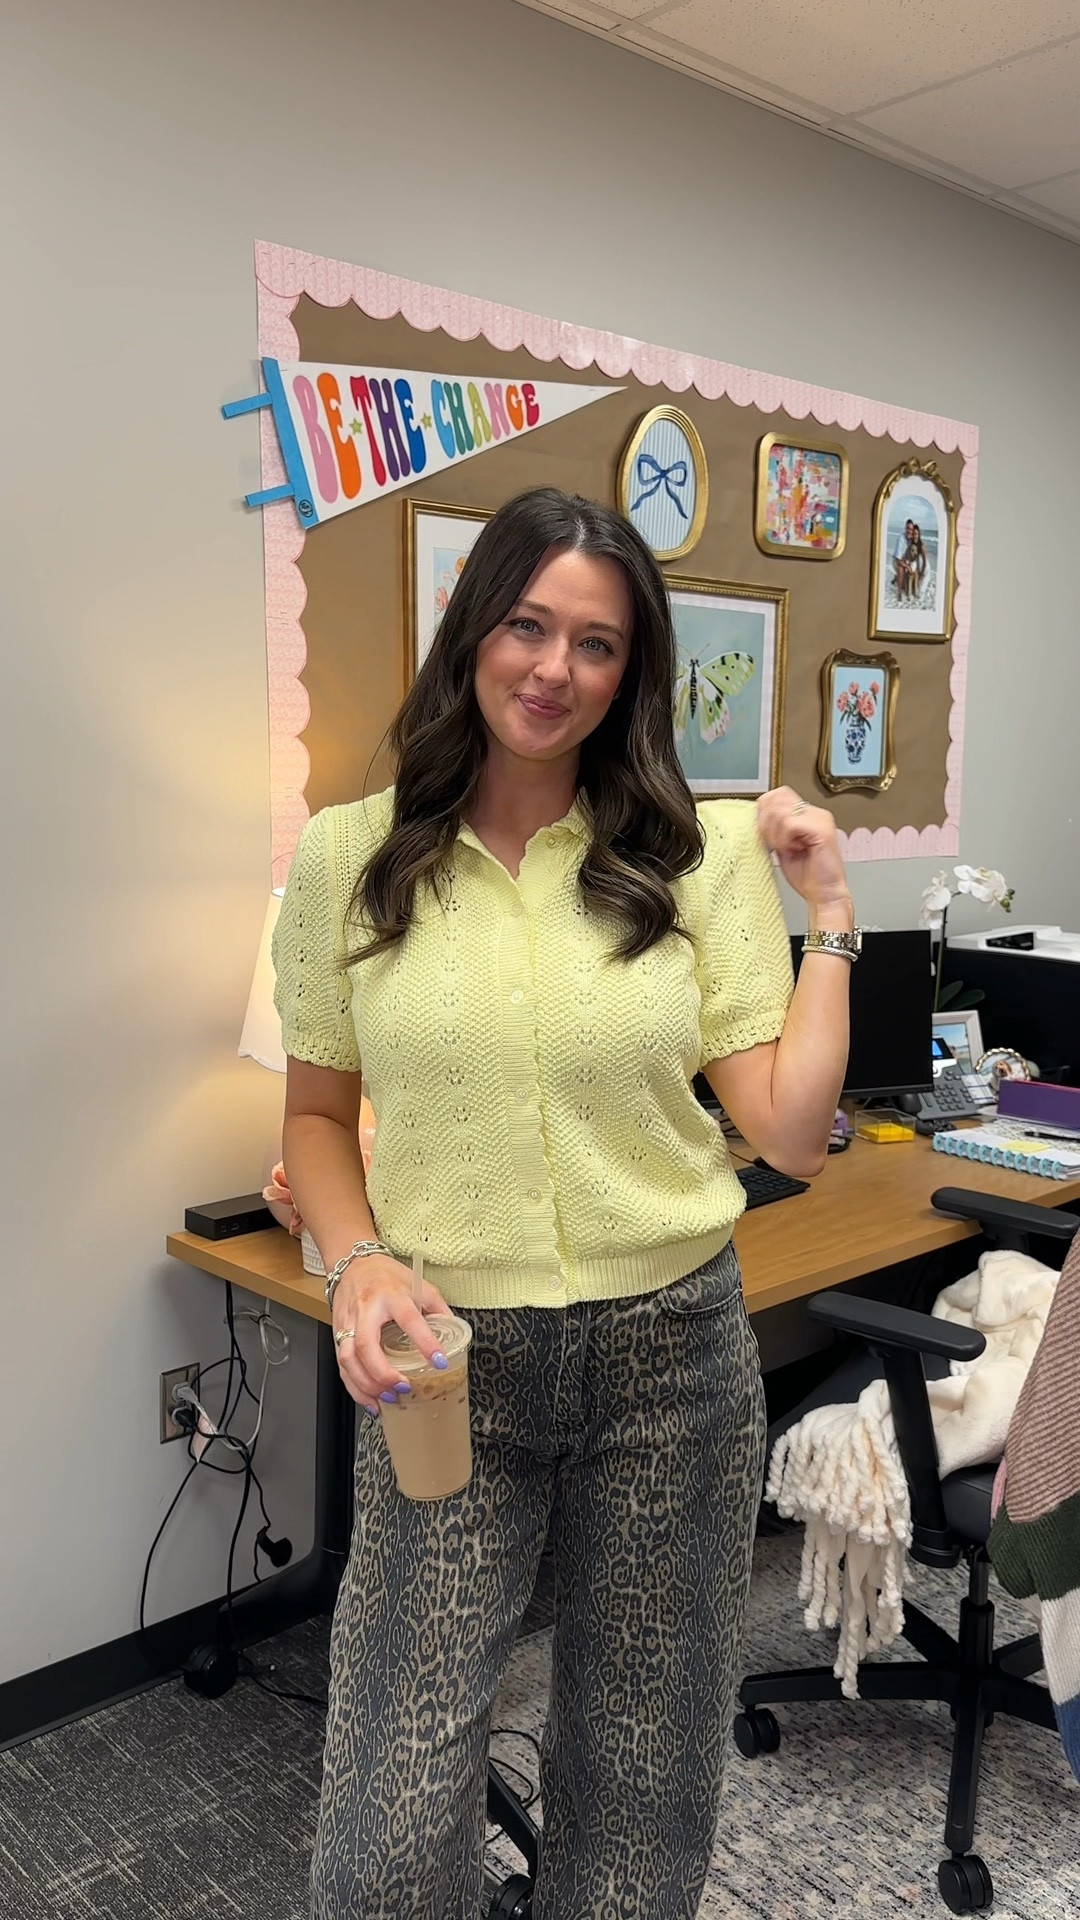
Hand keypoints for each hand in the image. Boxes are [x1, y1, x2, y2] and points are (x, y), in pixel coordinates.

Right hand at [331, 1255, 451, 1415]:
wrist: (354, 1264)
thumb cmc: (387, 1276)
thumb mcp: (419, 1284)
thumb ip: (438, 1308)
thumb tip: (455, 1333)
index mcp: (392, 1295)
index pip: (409, 1319)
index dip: (425, 1342)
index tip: (439, 1361)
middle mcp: (366, 1309)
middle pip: (365, 1344)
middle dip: (383, 1373)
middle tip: (403, 1388)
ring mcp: (348, 1322)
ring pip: (348, 1359)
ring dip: (366, 1385)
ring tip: (387, 1399)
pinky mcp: (337, 1334)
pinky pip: (341, 1366)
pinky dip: (354, 1387)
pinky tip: (370, 1400)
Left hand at [756, 787, 851, 919]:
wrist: (823, 894)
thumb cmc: (806, 875)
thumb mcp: (780, 845)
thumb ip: (772, 828)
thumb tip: (755, 815)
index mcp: (807, 814)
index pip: (777, 794)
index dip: (764, 812)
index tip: (765, 835)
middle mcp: (815, 812)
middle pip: (777, 797)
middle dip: (766, 822)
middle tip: (774, 843)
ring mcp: (820, 819)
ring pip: (780, 811)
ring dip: (775, 834)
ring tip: (786, 848)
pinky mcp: (821, 829)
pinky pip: (789, 824)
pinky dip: (784, 839)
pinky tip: (793, 850)